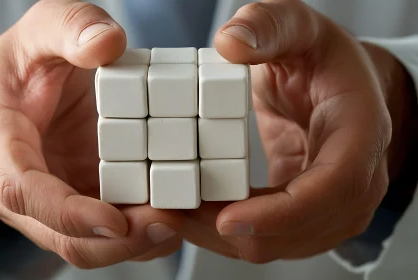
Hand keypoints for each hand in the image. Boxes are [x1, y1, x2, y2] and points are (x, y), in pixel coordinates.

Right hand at [0, 0, 182, 267]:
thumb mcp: (43, 29)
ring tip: (178, 223)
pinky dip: (138, 235)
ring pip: (86, 245)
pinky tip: (170, 218)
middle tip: (169, 224)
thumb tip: (106, 43)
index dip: (69, 214)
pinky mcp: (75, 205)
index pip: (22, 190)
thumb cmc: (25, 62)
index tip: (115, 221)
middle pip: (61, 235)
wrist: (17, 91)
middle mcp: (16, 186)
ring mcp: (47, 203)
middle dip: (116, 240)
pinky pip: (104, 234)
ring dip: (133, 244)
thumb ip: (70, 27)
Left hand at [181, 0, 412, 261]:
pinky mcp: (303, 212)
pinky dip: (224, 230)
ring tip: (170, 215)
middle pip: (299, 231)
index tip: (228, 218)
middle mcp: (354, 180)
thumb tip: (231, 43)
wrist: (337, 88)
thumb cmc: (324, 59)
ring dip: (220, 237)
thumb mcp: (300, 27)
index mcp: (360, 132)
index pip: (333, 188)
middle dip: (231, 231)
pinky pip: (266, 234)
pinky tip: (189, 213)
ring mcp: (330, 203)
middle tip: (171, 215)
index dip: (282, 213)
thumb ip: (269, 26)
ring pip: (278, 243)